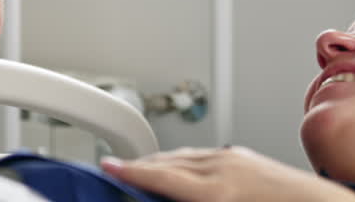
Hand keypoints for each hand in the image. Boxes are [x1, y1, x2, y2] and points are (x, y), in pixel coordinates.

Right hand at [101, 147, 354, 201]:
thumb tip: (166, 197)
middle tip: (116, 172)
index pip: (161, 177)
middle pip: (169, 162)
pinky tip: (181, 170)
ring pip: (186, 156)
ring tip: (142, 171)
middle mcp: (225, 167)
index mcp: (217, 190)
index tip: (107, 165)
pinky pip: (204, 156)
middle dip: (140, 167)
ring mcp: (237, 158)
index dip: (130, 171)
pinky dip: (184, 161)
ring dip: (161, 163)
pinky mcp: (247, 157)